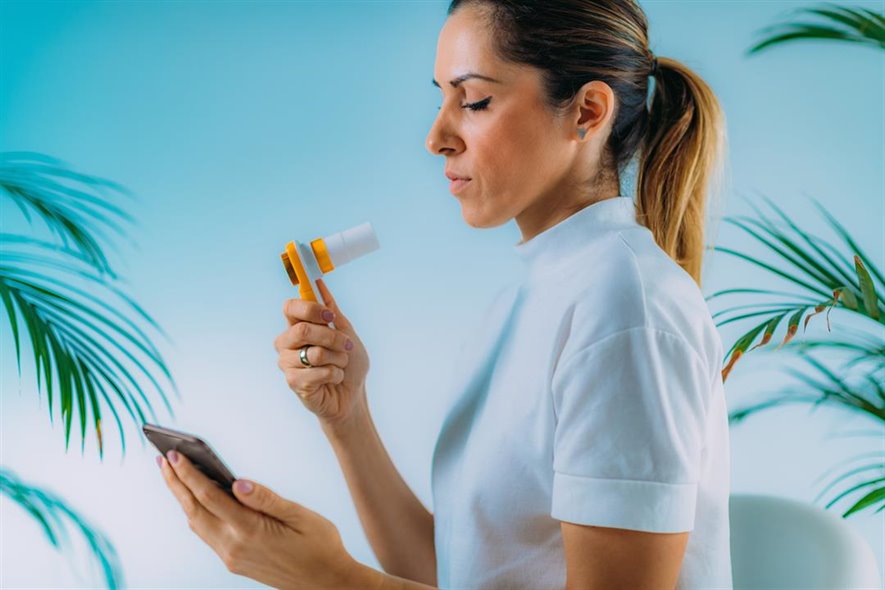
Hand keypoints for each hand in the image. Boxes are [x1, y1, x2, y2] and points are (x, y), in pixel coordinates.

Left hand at [157, 450, 361, 588]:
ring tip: (173, 475)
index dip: (189, 474)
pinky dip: (196, 514)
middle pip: (193, 510)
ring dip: (182, 499)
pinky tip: (197, 500)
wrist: (326, 582)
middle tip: (161, 459)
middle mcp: (234, 546)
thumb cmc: (319, 544)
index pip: (210, 496)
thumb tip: (238, 482)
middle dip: (175, 483)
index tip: (174, 454)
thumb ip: (266, 499)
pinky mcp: (234, 563)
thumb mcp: (300, 516)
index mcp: (250, 530)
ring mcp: (231, 557)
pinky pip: (206, 535)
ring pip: (196, 524)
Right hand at [275, 278, 370, 429]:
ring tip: (339, 366)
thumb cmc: (348, 365)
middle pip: (303, 329)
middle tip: (345, 346)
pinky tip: (333, 379)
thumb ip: (332, 311)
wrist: (353, 395)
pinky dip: (335, 374)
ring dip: (338, 359)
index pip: (290, 307)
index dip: (310, 308)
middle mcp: (287, 343)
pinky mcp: (293, 382)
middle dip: (332, 337)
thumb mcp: (346, 333)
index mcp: (296, 327)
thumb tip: (320, 284)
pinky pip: (318, 372)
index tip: (330, 316)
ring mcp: (287, 363)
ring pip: (315, 352)